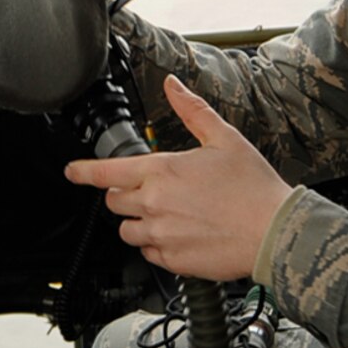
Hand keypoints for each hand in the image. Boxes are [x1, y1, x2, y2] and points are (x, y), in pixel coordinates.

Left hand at [64, 76, 291, 281]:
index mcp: (161, 171)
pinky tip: (180, 235)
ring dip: (138, 221)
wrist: (274, 231)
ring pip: (127, 230)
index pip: (106, 172)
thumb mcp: (223, 138)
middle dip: (124, 194)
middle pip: (114, 202)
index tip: (73, 171)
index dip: (84, 171)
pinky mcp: (172, 261)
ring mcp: (161, 236)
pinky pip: (148, 254)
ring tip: (168, 215)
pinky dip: (156, 245)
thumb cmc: (253, 187)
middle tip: (152, 190)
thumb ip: (191, 110)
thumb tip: (172, 86)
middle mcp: (154, 204)